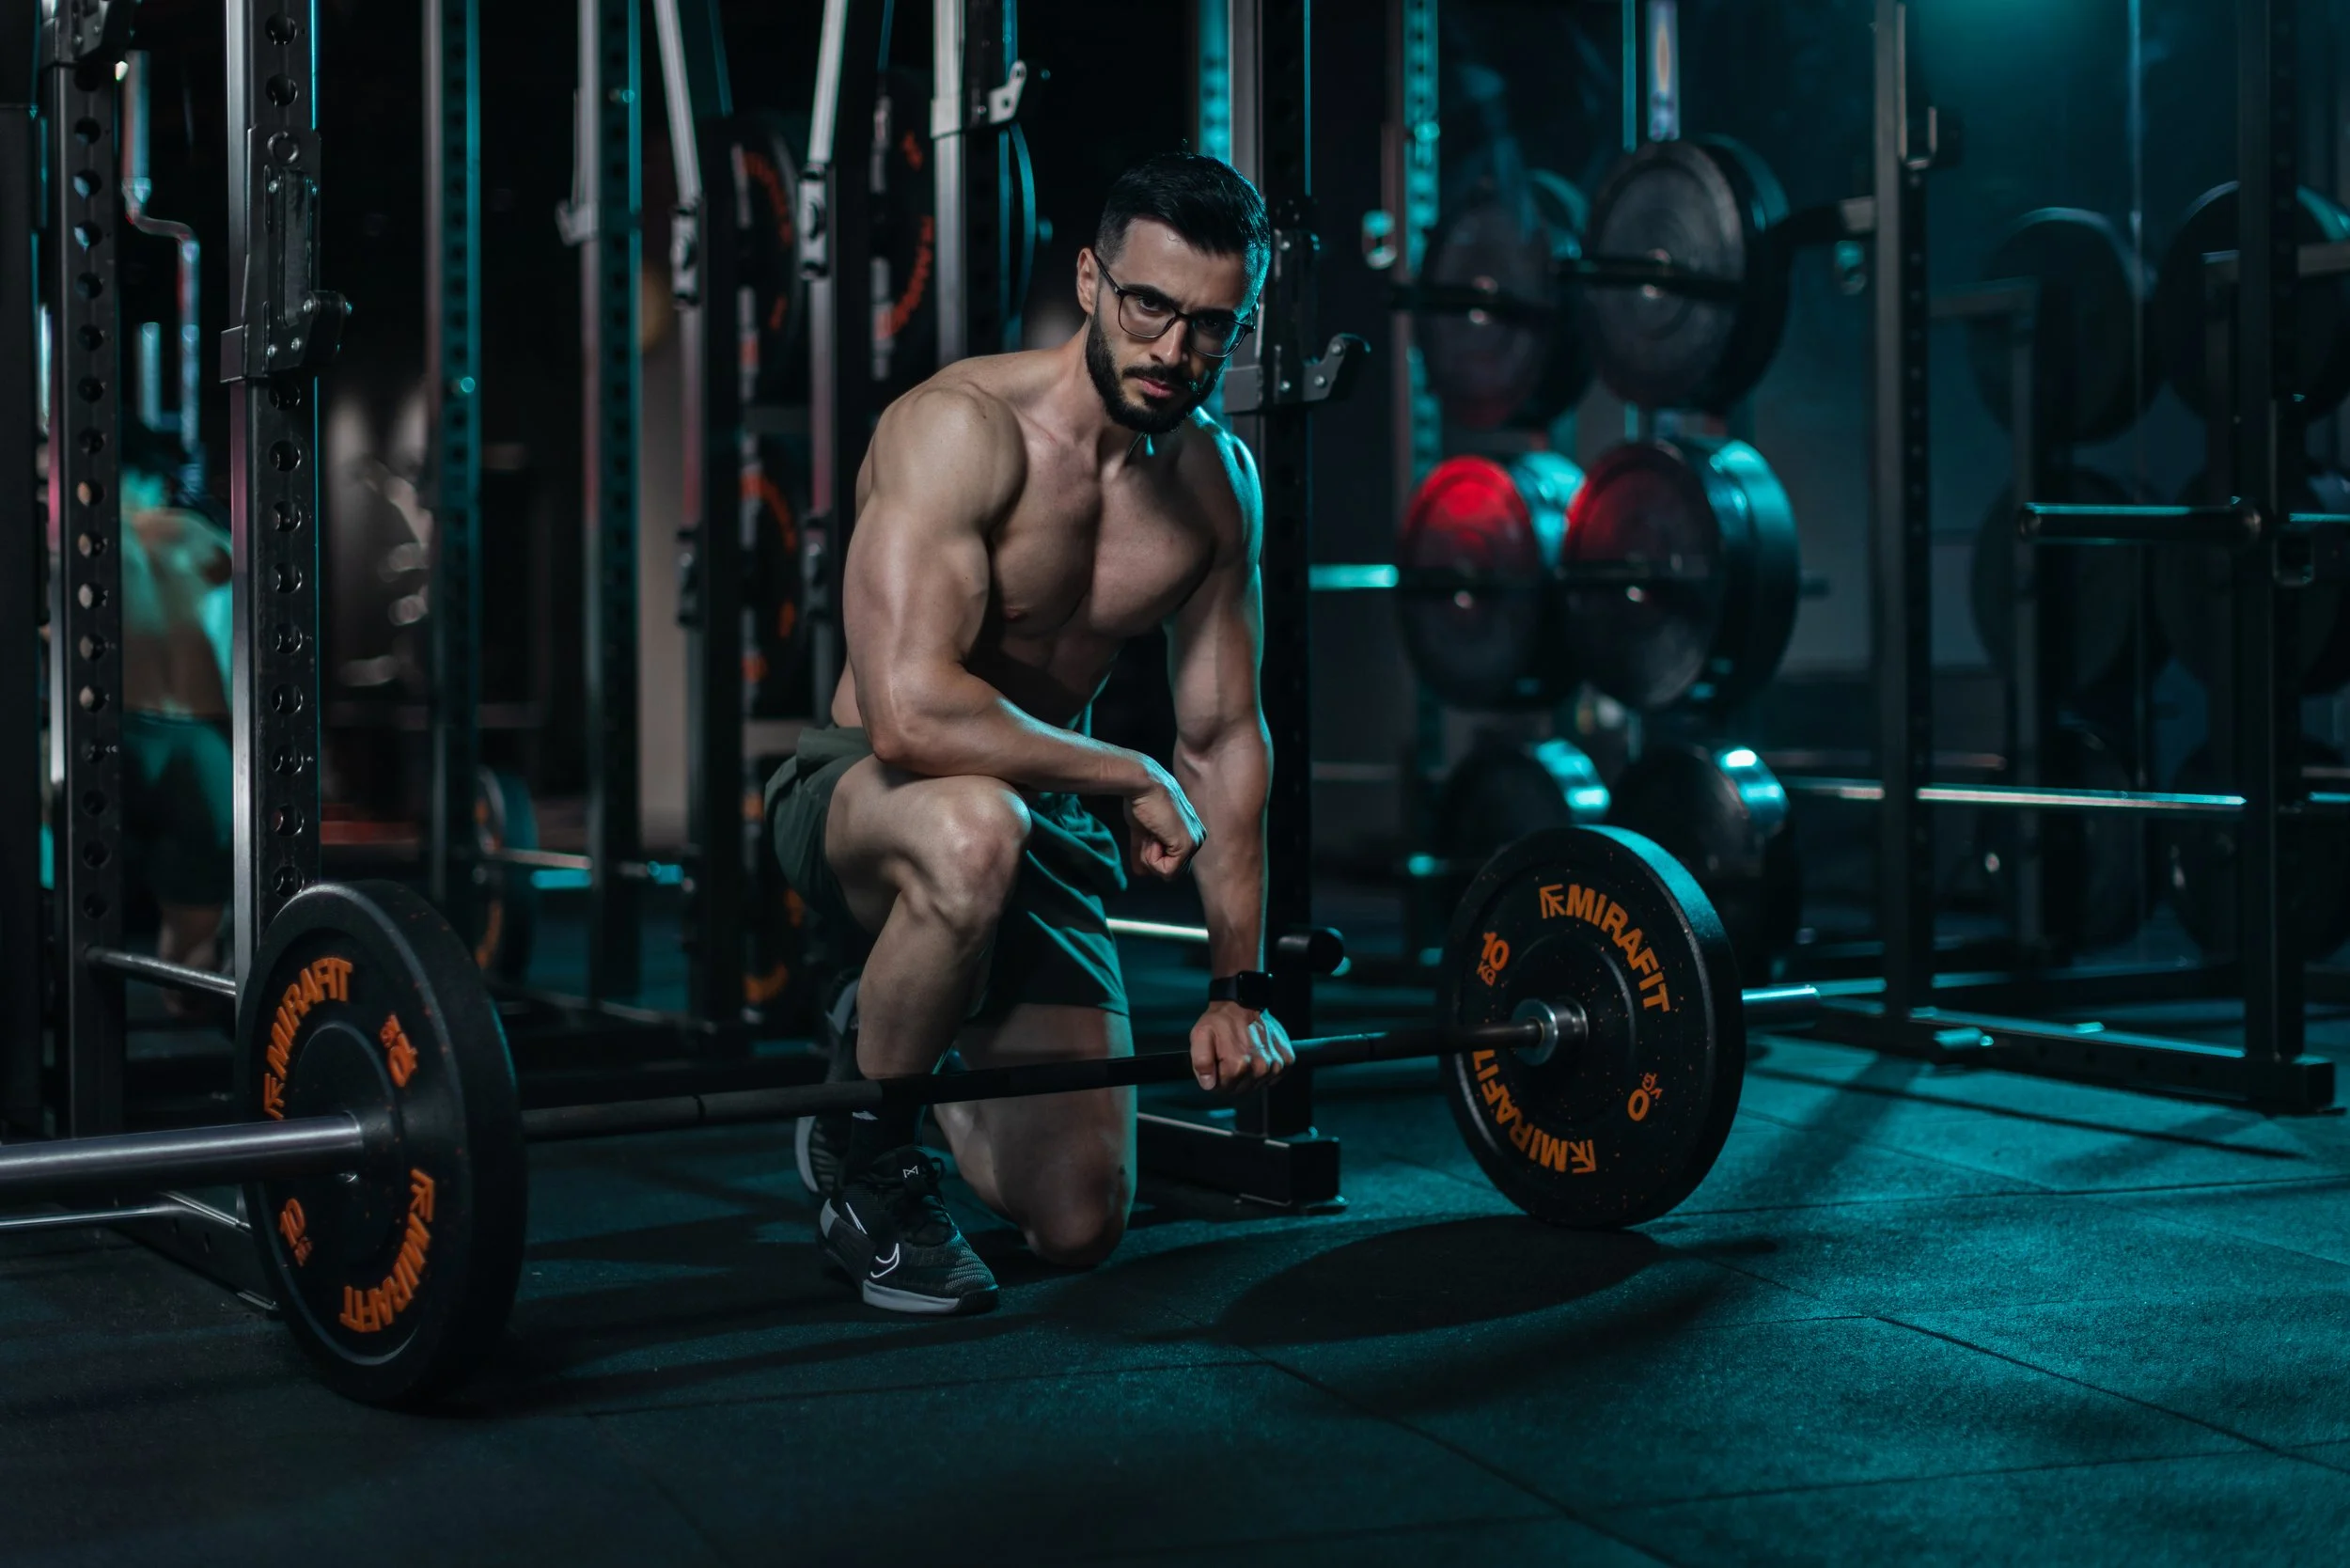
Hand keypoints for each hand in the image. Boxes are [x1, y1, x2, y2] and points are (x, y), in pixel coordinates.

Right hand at [1123, 762, 1205, 879]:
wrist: (1142, 784)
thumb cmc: (1142, 800)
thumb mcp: (1144, 830)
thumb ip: (1144, 851)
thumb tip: (1140, 873)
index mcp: (1191, 833)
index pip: (1170, 861)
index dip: (1150, 852)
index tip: (1148, 831)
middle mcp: (1197, 839)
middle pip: (1169, 869)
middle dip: (1150, 856)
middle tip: (1149, 833)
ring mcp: (1194, 843)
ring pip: (1166, 873)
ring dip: (1149, 856)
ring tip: (1151, 832)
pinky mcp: (1186, 846)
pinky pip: (1165, 872)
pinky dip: (1151, 858)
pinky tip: (1153, 836)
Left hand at [1188, 999, 1294, 1093]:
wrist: (1243, 1003)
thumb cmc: (1220, 1020)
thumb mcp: (1200, 1036)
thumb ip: (1201, 1062)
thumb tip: (1208, 1084)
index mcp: (1238, 1065)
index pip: (1223, 1089)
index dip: (1216, 1078)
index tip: (1216, 1064)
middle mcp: (1259, 1068)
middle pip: (1241, 1090)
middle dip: (1232, 1079)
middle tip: (1228, 1058)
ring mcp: (1275, 1064)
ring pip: (1256, 1085)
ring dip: (1248, 1075)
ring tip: (1243, 1055)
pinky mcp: (1286, 1060)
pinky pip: (1273, 1078)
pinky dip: (1265, 1071)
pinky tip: (1257, 1056)